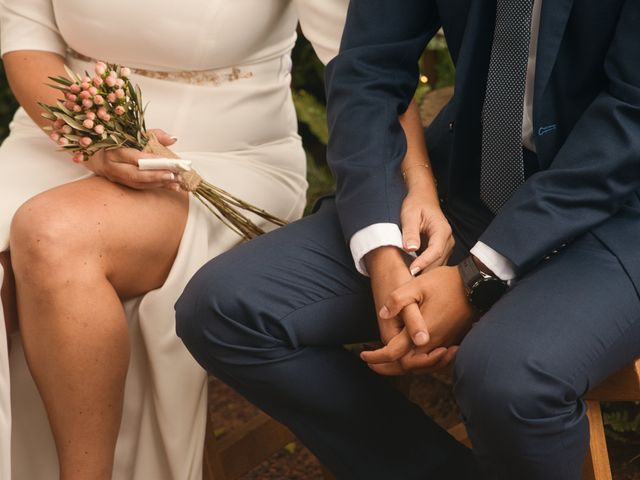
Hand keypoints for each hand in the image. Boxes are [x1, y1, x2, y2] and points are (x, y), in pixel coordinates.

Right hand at [83, 129, 181, 190]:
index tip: (167, 162)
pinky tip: (170, 186)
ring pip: (138, 183)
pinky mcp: (121, 183)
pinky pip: (139, 187)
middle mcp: (113, 166)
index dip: (151, 161)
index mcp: (113, 150)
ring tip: (176, 181)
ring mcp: (116, 177)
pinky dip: (156, 186)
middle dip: (156, 176)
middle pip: (135, 174)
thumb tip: (172, 139)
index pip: (134, 157)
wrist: (93, 153)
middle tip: (174, 175)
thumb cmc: (115, 141)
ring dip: (159, 183)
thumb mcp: (133, 133)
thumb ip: (154, 135)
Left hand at [361, 265, 478, 374]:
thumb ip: (397, 300)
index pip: (394, 354)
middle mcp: (433, 343)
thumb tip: (383, 314)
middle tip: (372, 363)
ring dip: (402, 366)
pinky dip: (418, 362)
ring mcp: (443, 343)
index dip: (376, 357)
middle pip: (406, 366)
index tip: (364, 355)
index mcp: (422, 332)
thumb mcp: (417, 285)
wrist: (476, 285)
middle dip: (387, 367)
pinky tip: (409, 352)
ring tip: (387, 361)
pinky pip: (431, 359)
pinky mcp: (450, 340)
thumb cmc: (446, 283)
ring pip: (420, 365)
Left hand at [400, 191, 453, 275]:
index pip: (435, 251)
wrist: (422, 199)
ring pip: (437, 265)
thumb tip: (411, 248)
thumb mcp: (409, 215)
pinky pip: (434, 263)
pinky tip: (413, 275)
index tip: (411, 271)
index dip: (424, 263)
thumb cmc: (416, 205)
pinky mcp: (440, 250)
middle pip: (438, 261)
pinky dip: (425, 270)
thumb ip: (410, 232)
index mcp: (442, 230)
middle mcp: (447, 240)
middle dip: (424, 272)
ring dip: (425, 273)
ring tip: (410, 282)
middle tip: (408, 282)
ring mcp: (445, 246)